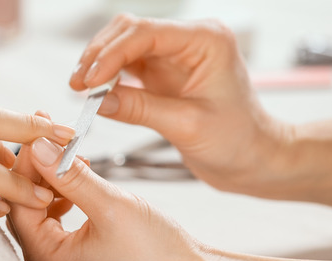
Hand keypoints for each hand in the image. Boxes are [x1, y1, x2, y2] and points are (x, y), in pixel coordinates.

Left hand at [7, 132, 204, 260]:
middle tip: (50, 134)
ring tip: (70, 154)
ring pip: (39, 211)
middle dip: (37, 170)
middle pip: (24, 208)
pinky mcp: (73, 256)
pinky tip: (78, 176)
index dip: (26, 166)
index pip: (19, 205)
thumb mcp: (110, 205)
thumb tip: (38, 145)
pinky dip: (62, 194)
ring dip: (51, 180)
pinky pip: (54, 219)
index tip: (38, 132)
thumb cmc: (156, 252)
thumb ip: (70, 176)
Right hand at [69, 14, 287, 192]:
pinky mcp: (162, 73)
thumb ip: (140, 109)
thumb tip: (96, 101)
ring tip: (80, 90)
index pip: (146, 33)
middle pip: (130, 30)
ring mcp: (174, 55)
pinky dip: (107, 77)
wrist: (253, 159)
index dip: (111, 55)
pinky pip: (126, 66)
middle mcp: (189, 40)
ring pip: (123, 45)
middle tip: (77, 86)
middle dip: (99, 55)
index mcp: (206, 40)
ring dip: (98, 64)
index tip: (88, 82)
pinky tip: (93, 93)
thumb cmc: (237, 141)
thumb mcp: (186, 126)